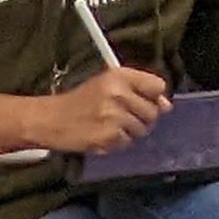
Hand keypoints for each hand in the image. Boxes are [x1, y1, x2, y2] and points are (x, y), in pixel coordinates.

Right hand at [25, 67, 171, 154]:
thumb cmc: (81, 101)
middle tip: (120, 117)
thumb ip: (139, 91)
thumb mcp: (108, 85)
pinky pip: (127, 143)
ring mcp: (114, 115)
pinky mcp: (108, 136)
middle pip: (153, 111)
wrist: (51, 119)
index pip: (157, 86)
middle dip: (141, 118)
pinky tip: (103, 135)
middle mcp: (118, 93)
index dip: (153, 97)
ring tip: (109, 126)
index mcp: (119, 75)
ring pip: (142, 129)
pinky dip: (117, 143)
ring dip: (129, 132)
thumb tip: (167, 106)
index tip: (143, 102)